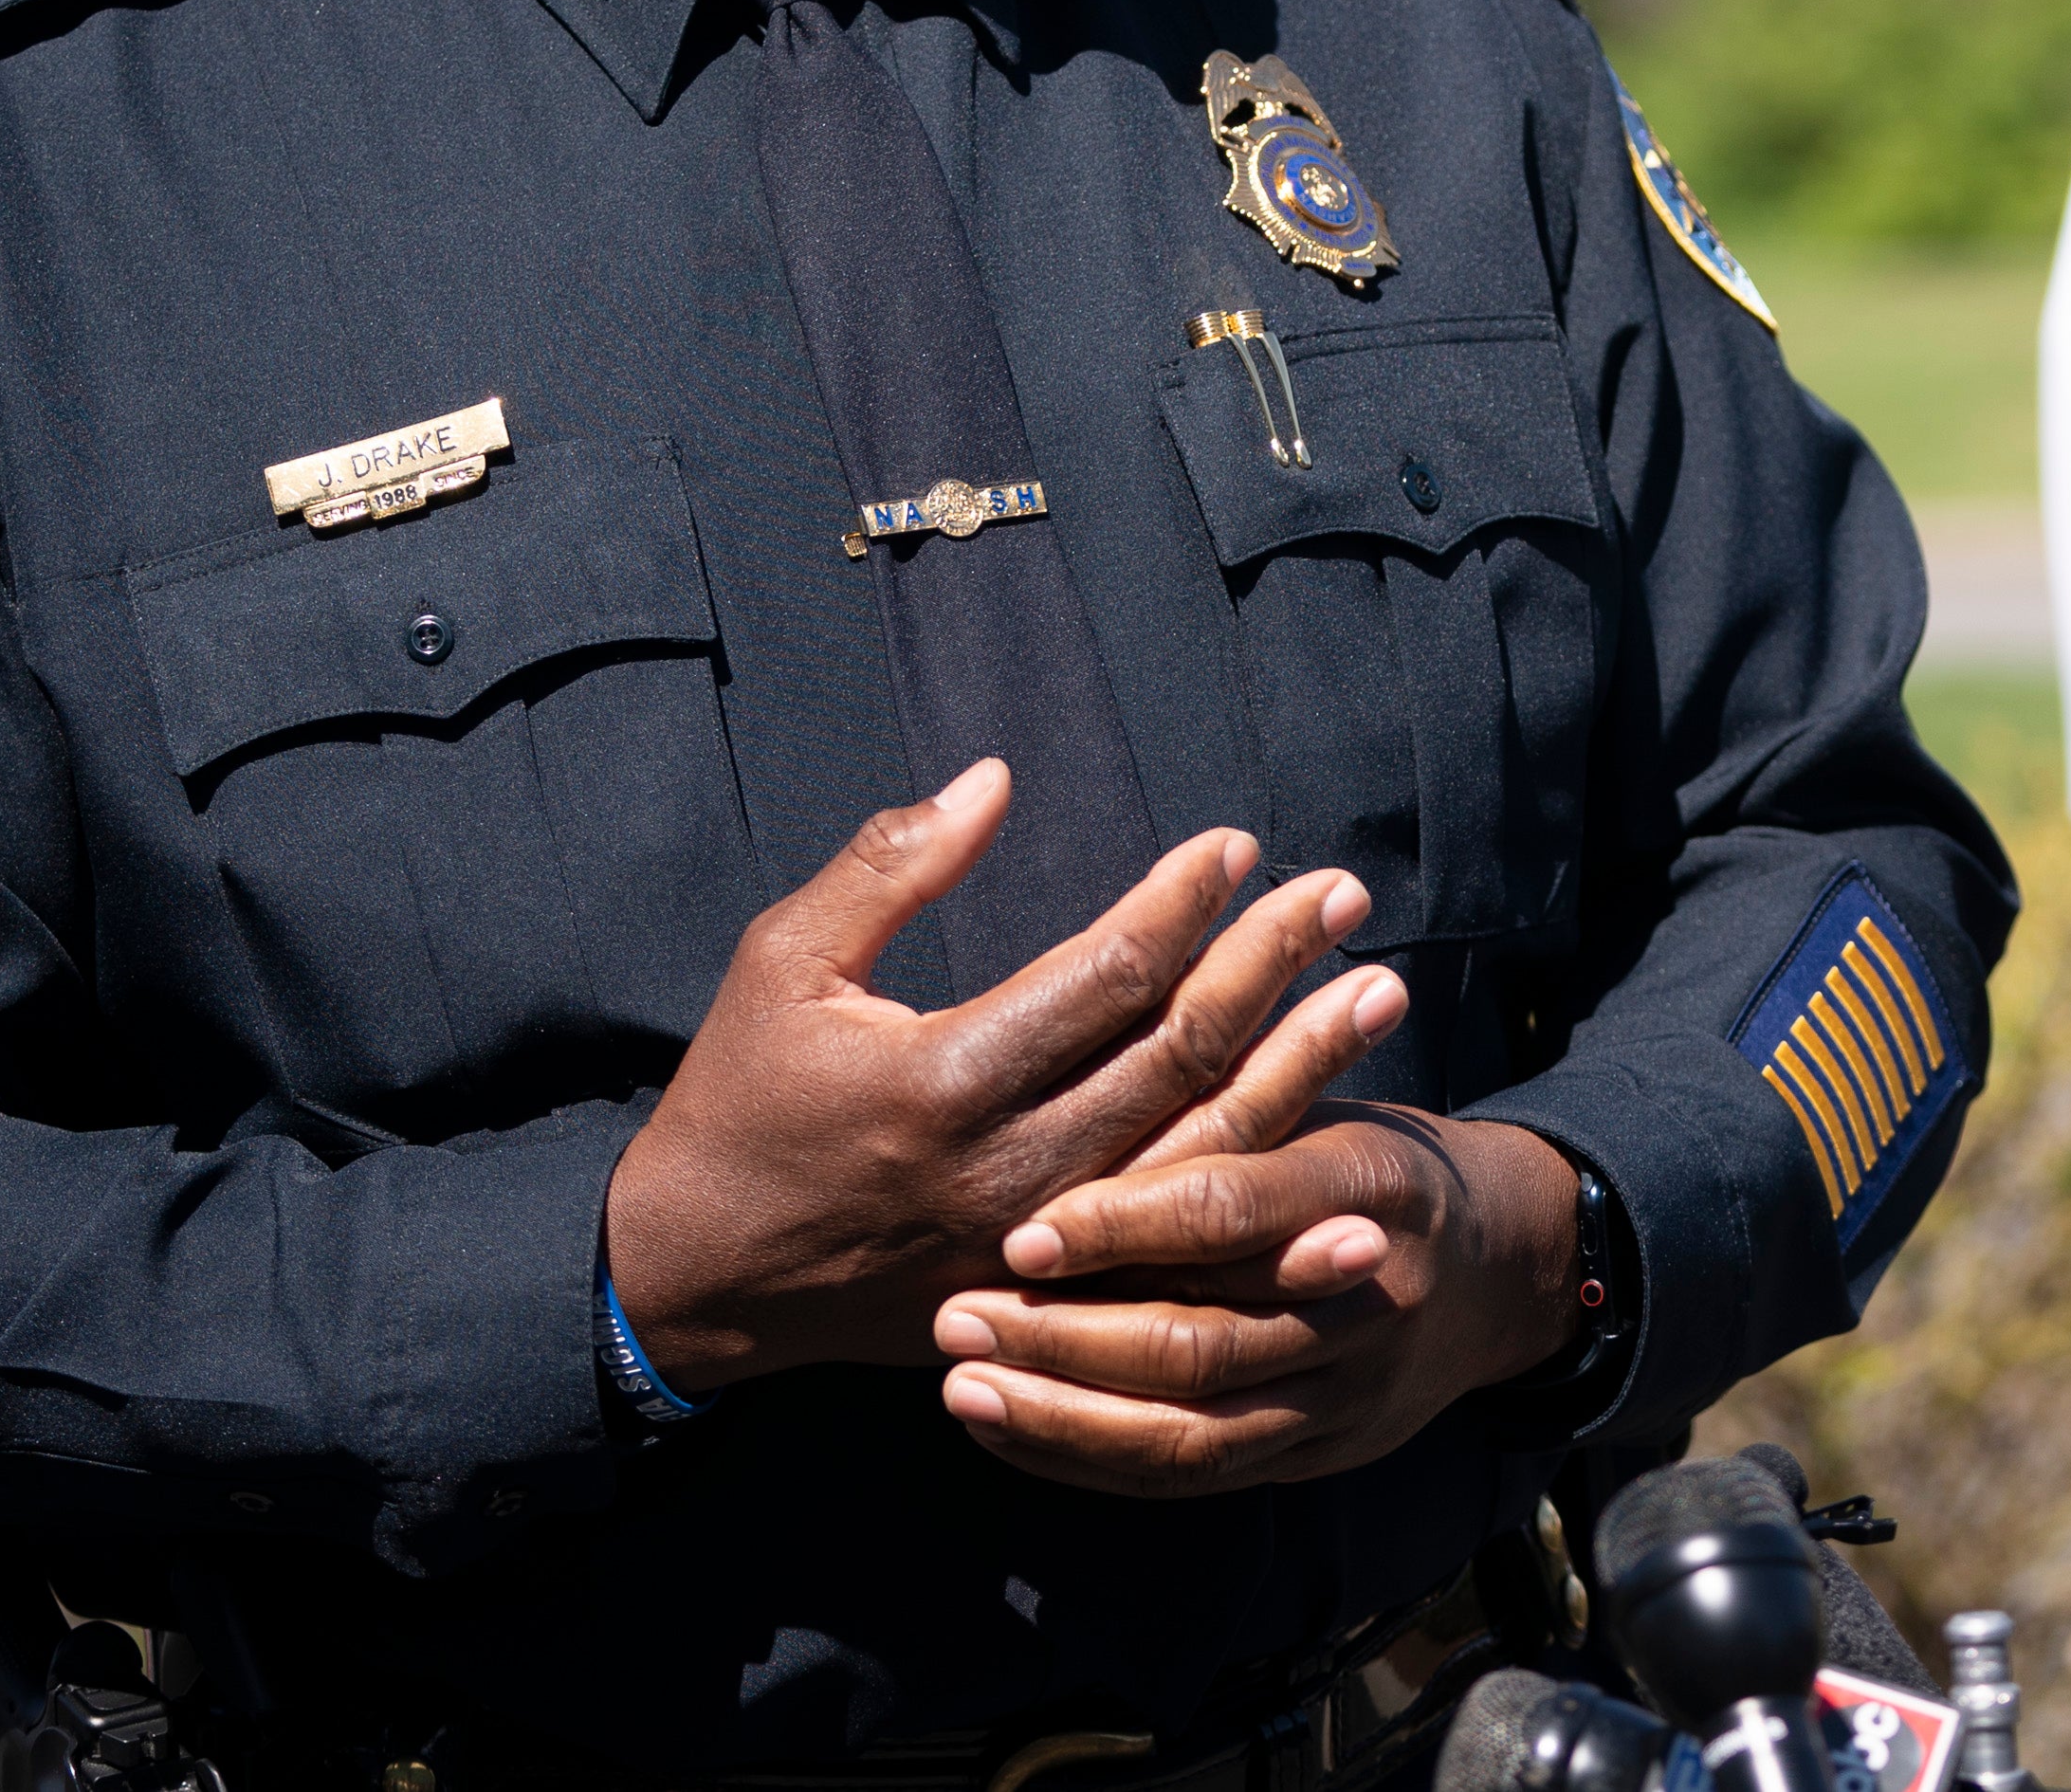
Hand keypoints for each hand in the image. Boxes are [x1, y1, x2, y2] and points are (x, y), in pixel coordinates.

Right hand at [603, 762, 1406, 1388]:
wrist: (695, 1278)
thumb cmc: (738, 1101)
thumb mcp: (782, 963)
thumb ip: (889, 866)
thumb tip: (994, 777)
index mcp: (940, 1080)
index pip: (1105, 979)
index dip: (1183, 904)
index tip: (1237, 846)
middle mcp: (1007, 1172)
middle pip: (1181, 1057)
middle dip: (1273, 965)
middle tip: (1343, 894)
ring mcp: (1037, 1247)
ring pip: (1205, 1148)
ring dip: (1301, 1063)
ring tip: (1375, 990)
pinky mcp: (1051, 1294)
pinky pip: (1183, 1230)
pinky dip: (1263, 1167)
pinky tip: (1320, 1112)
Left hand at [926, 1108, 1582, 1495]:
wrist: (1500, 1269)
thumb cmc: (1367, 1162)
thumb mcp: (1318, 1104)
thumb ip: (1226, 1101)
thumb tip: (1084, 1047)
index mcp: (1366, 1184)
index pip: (1230, 1212)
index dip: (1121, 1224)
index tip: (1024, 1228)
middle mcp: (1366, 1304)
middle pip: (1200, 1344)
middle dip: (1066, 1338)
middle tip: (957, 1313)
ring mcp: (1347, 1396)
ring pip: (1191, 1432)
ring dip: (1063, 1415)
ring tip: (963, 1382)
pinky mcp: (1319, 1456)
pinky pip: (1192, 1475)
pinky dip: (1089, 1458)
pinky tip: (1004, 1427)